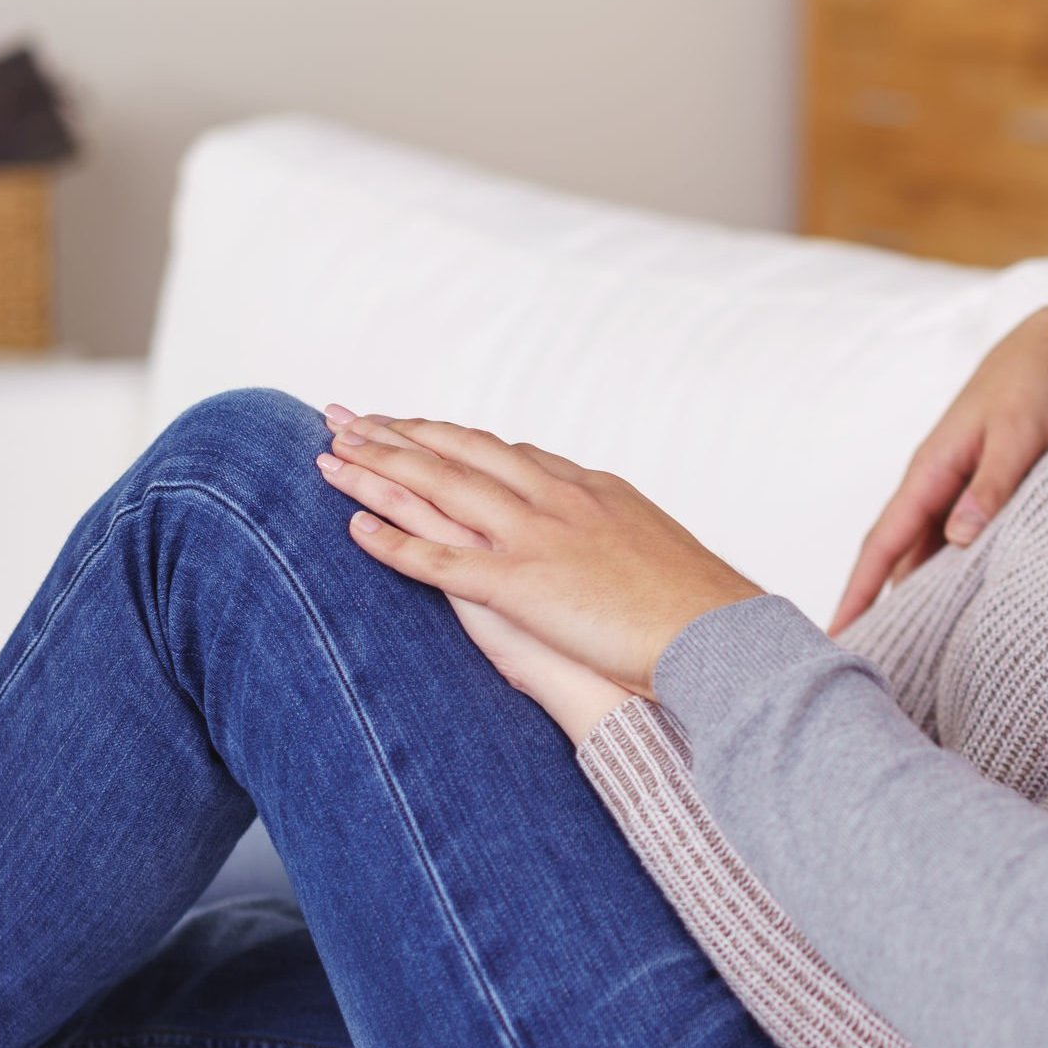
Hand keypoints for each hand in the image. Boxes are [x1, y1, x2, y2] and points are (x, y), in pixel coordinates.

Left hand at [314, 411, 761, 696]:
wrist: (717, 632)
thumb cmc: (699, 603)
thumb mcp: (657, 546)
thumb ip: (616, 529)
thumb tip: (603, 526)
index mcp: (589, 487)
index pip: (505, 451)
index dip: (451, 437)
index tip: (414, 427)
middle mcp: (556, 498)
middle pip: (459, 453)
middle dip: (397, 432)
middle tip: (345, 414)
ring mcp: (535, 536)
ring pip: (438, 489)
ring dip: (378, 468)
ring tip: (330, 451)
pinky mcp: (519, 584)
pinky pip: (439, 559)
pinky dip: (392, 540)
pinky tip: (353, 527)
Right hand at [829, 306, 1047, 633]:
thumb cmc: (1033, 387)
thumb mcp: (1018, 435)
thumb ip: (991, 486)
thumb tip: (957, 540)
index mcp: (930, 472)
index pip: (882, 543)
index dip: (859, 591)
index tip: (836, 633)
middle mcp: (934, 488)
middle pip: (896, 560)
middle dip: (879, 610)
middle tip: (869, 666)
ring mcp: (955, 494)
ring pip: (927, 557)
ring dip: (918, 599)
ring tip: (912, 656)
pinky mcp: (981, 497)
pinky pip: (956, 547)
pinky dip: (953, 579)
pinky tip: (961, 612)